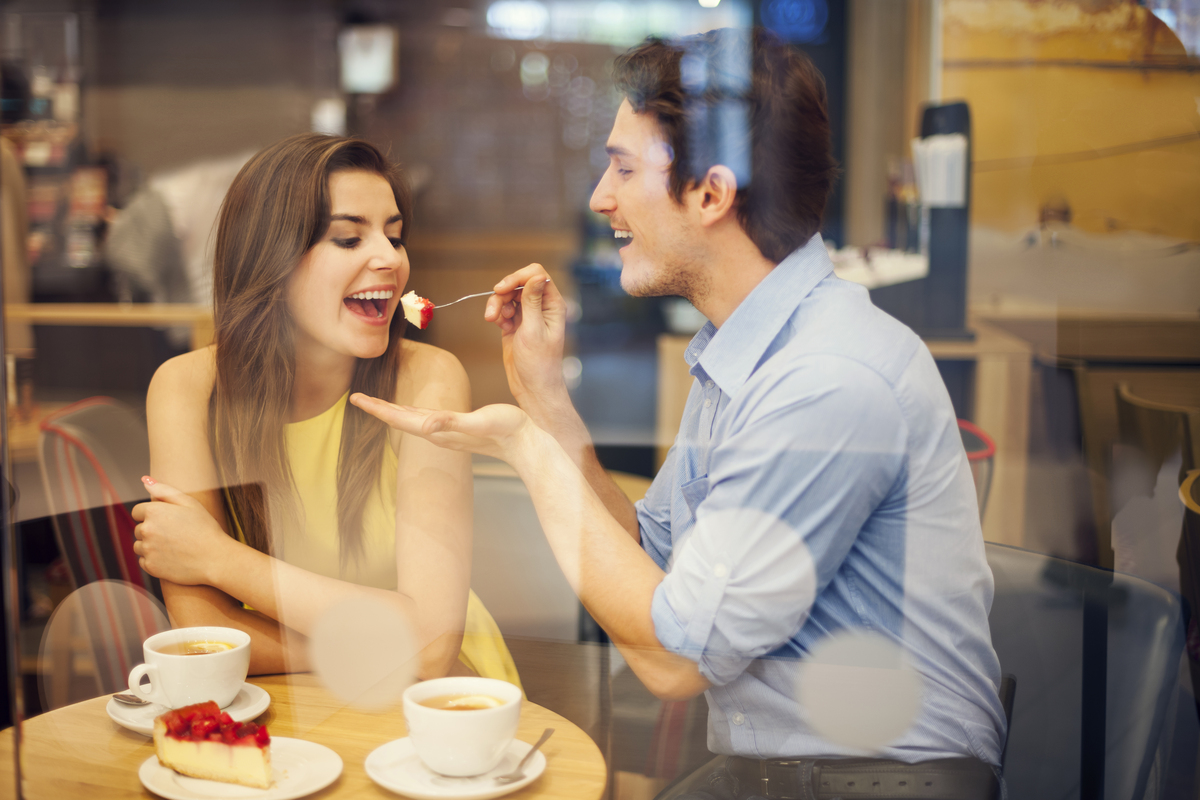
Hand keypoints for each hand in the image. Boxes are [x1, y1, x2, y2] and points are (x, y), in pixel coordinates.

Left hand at [131, 478, 234, 585]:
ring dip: (150, 545)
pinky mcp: (150, 566)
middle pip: (139, 529)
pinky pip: (143, 560)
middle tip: (174, 534)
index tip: (167, 520)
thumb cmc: (206, 529)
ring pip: (139, 545)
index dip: (152, 515)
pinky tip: (171, 557)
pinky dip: (153, 559)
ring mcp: (147, 549)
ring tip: (173, 546)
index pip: (137, 511)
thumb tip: (145, 480)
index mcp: (154, 511)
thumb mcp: (190, 503)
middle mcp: (146, 530)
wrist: (215, 559)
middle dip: (152, 530)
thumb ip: (165, 490)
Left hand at [350, 394, 535, 463]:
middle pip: (399, 419)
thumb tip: (426, 425)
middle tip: (355, 397)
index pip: (399, 419)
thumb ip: (452, 422)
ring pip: (410, 420)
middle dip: (377, 408)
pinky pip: (425, 418)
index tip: (355, 399)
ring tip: (375, 402)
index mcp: (437, 430)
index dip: (376, 408)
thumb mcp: (478, 422)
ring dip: (391, 411)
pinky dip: (411, 411)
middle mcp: (437, 433)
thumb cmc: (505, 430)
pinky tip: (410, 408)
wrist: (526, 444)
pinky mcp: (456, 427)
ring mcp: (446, 432)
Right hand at [483, 265, 568, 418]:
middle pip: (519, 283)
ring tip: (493, 321)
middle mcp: (542, 307)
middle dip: (503, 293)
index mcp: (553, 305)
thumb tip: (538, 276)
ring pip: (508, 296)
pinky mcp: (516, 323)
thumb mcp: (533, 330)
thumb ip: (532, 301)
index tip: (501, 289)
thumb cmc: (539, 363)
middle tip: (493, 311)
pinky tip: (501, 328)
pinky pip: (503, 309)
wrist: (532, 387)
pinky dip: (498, 314)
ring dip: (497, 305)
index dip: (517, 277)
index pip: (536, 275)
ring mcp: (528, 315)